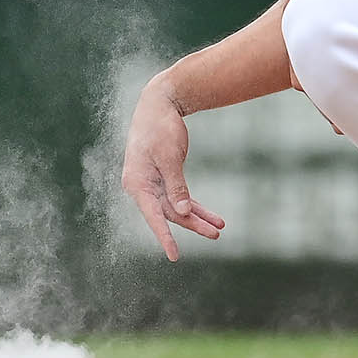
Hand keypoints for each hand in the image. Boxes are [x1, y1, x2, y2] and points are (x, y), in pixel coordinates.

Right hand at [121, 78, 225, 260]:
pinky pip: (181, 197)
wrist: (159, 102)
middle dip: (193, 224)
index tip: (174, 255)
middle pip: (170, 212)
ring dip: (198, 217)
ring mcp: (153, 183)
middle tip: (216, 234)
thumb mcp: (169, 156)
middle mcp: (143, 187)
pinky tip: (212, 217)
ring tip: (220, 228)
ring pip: (177, 207)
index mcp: (137, 183)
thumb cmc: (160, 127)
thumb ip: (175, 185)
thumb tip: (183, 213)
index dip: (164, 236)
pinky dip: (196, 206)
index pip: (153, 215)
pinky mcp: (165, 178)